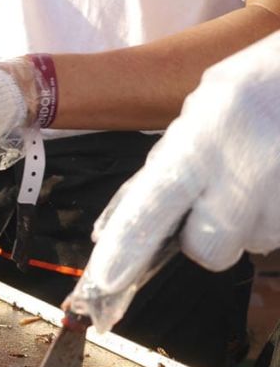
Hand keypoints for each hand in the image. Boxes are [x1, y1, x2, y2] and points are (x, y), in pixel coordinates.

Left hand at [67, 31, 279, 331]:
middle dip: (209, 236)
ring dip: (253, 222)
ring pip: (254, 243)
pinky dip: (278, 212)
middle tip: (221, 200)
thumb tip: (114, 227)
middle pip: (208, 250)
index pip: (152, 205)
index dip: (125, 248)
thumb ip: (167, 163)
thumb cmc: (265, 84)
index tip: (104, 281)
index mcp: (204, 139)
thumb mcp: (208, 106)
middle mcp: (246, 170)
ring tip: (268, 172)